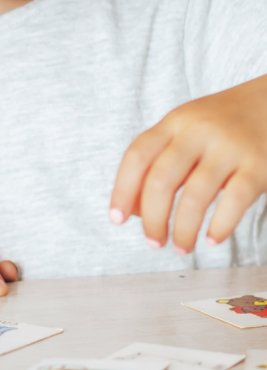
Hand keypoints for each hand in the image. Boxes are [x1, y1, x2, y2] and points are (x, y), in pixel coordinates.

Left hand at [110, 76, 266, 252]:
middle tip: (153, 242)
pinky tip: (211, 239)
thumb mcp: (187, 131)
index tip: (117, 218)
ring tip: (181, 247)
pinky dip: (220, 226)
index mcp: (174, 122)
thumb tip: (134, 211)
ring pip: (195, 196)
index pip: (137, 156)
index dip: (122, 190)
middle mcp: (198, 131)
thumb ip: (160, 163)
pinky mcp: (258, 165)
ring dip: (183, 229)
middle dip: (152, 218)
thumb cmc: (223, 125)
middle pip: (161, 179)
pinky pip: (235, 201)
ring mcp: (230, 147)